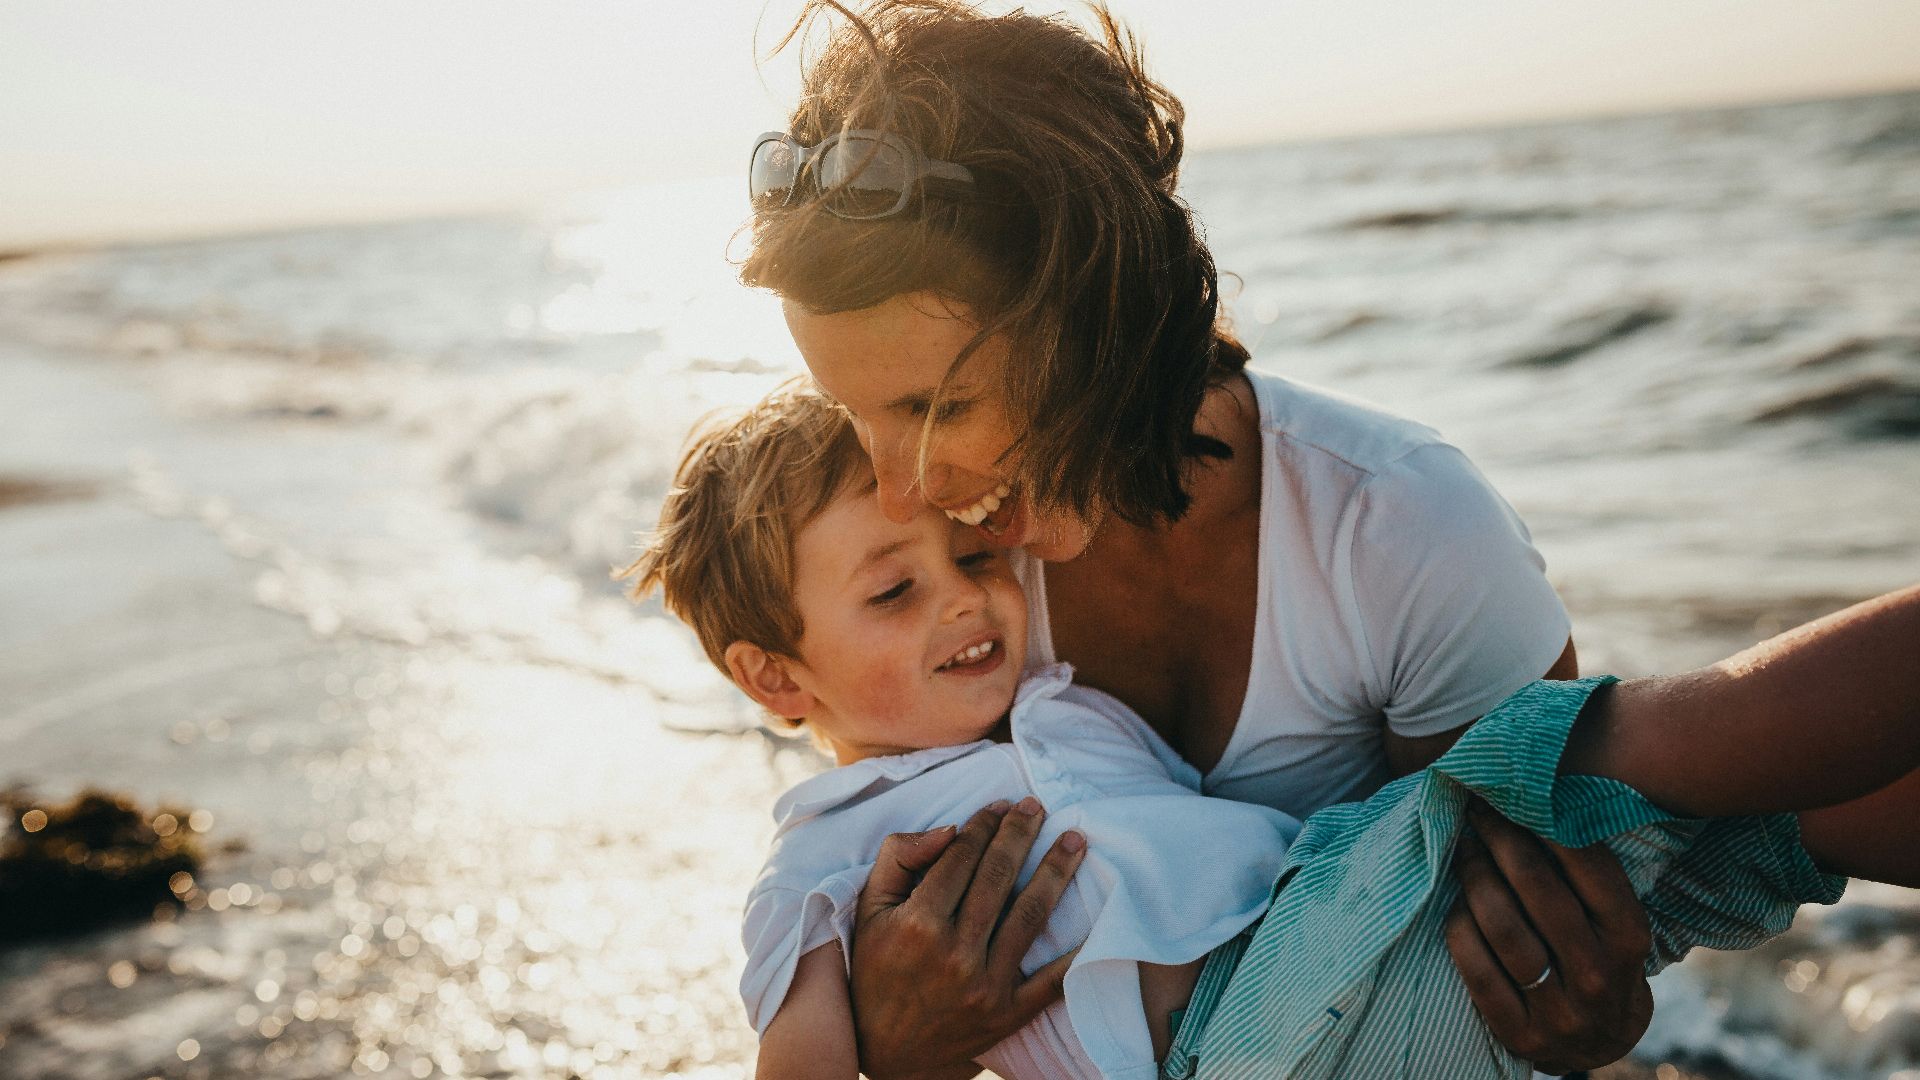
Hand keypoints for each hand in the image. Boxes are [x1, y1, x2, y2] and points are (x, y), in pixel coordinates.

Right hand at [848, 798, 1086, 1079]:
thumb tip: (949, 829)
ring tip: (1075, 841)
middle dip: (1021, 834)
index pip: (961, 858)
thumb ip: (899, 859)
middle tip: (1037, 807)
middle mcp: (953, 953)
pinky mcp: (1008, 1013)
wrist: (886, 1051)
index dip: (983, 825)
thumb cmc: (875, 970)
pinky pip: (1052, 979)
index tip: (999, 806)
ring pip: (1030, 915)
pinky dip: (1077, 951)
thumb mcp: (869, 910)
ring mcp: (984, 985)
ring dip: (1056, 872)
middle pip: (998, 877)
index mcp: (917, 924)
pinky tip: (1097, 918)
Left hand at [1443, 798, 1653, 1074]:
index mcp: (1628, 937)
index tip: (1512, 794)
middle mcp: (1598, 974)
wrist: (1600, 1042)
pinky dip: (1460, 929)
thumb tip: (1536, 798)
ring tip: (1462, 849)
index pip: (1589, 867)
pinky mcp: (1520, 1034)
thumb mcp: (1613, 921)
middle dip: (1501, 840)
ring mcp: (1560, 1010)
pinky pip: (1477, 970)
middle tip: (1477, 811)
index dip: (1544, 823)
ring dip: (1475, 878)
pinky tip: (1455, 904)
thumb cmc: (1599, 957)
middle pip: (1538, 890)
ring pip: (1504, 928)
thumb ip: (1586, 874)